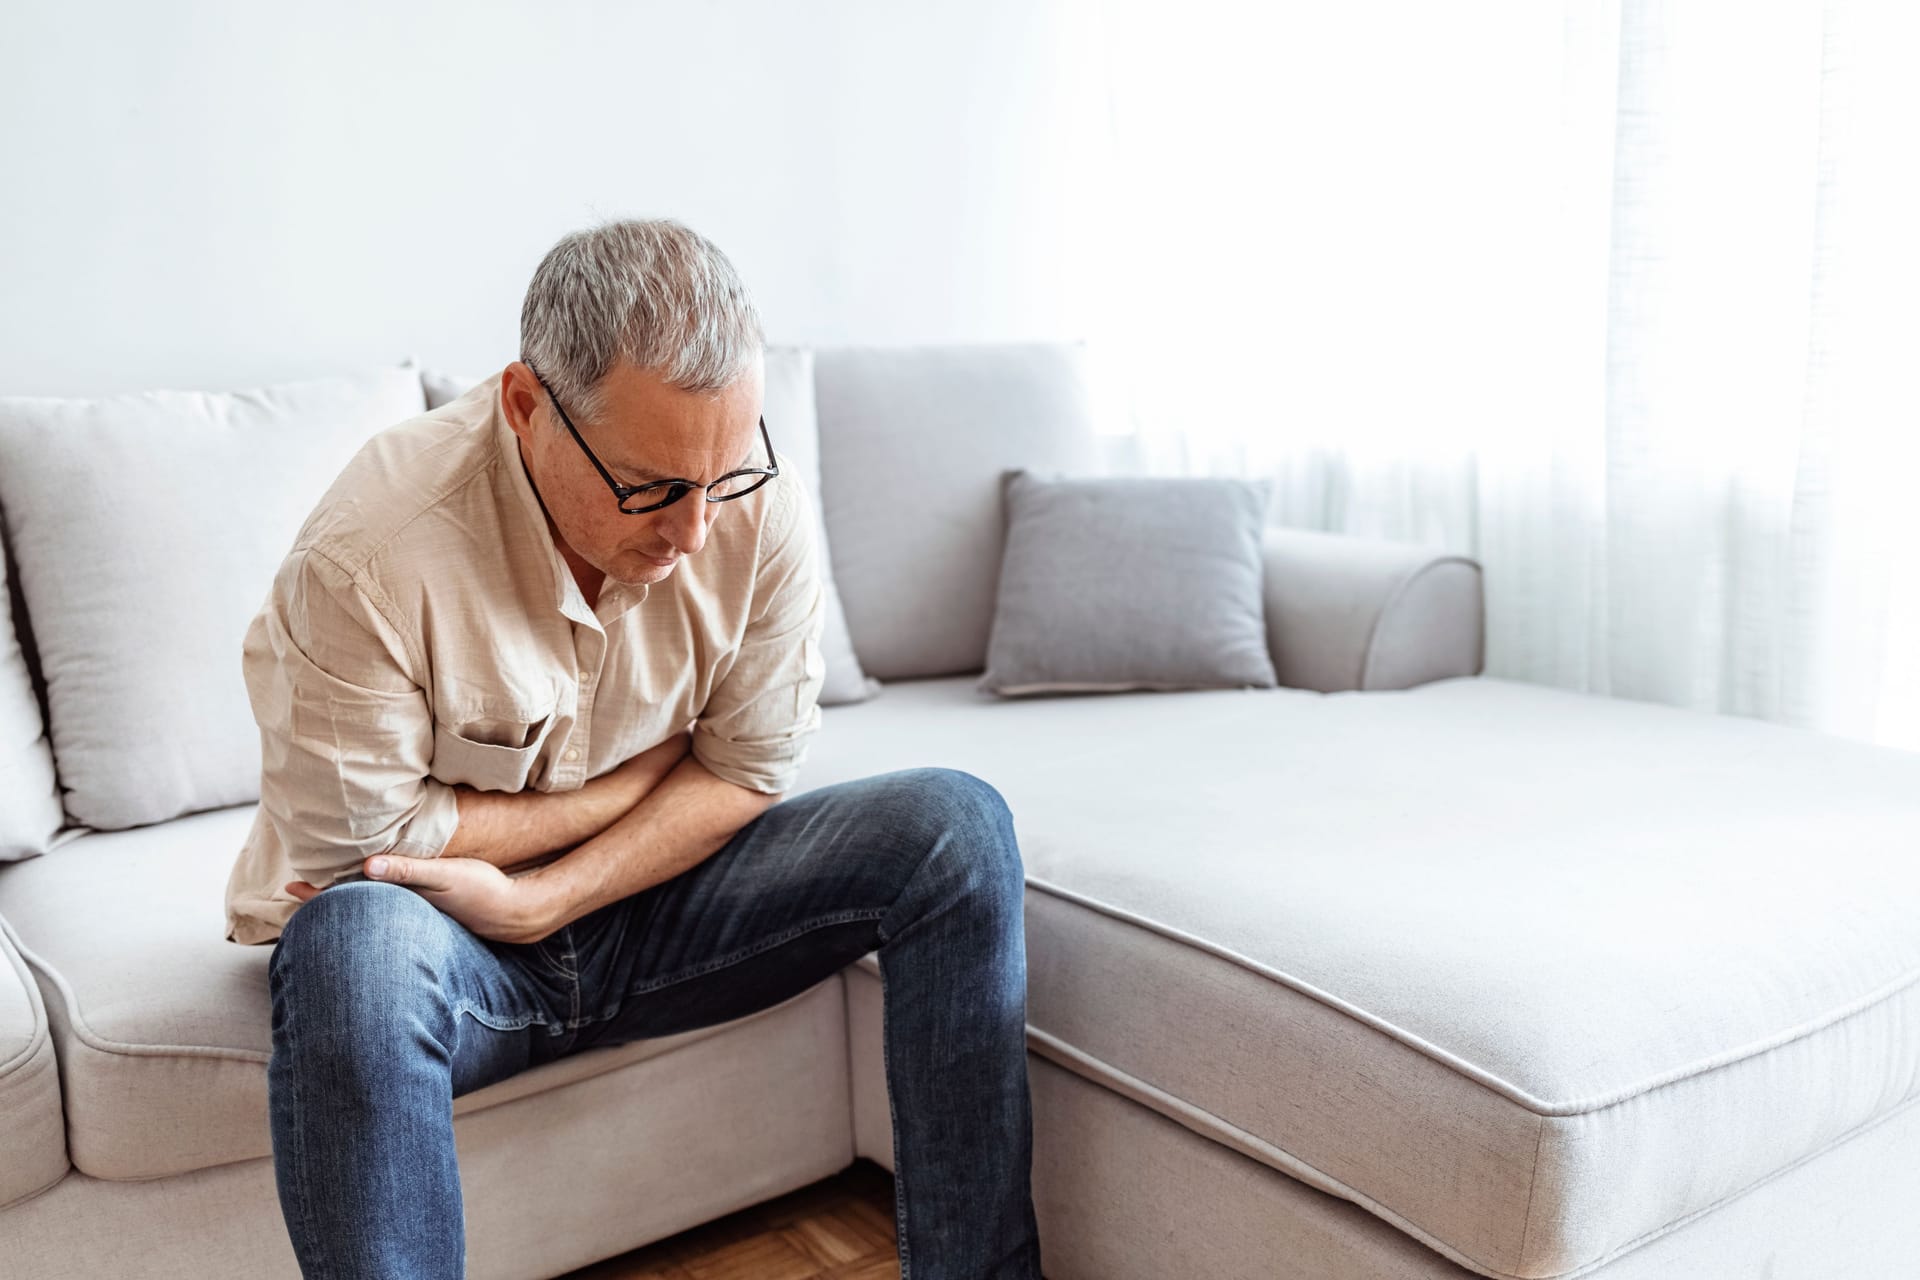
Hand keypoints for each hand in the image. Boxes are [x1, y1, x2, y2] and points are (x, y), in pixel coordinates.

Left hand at [284, 853, 553, 944]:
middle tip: (291, 892)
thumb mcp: (447, 875)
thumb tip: (367, 865)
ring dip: (344, 902)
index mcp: (400, 902)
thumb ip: (409, 869)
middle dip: (323, 901)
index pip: (349, 897)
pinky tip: (368, 893)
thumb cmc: (482, 891)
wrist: (515, 913)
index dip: (318, 894)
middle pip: (353, 908)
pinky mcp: (426, 913)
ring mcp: (414, 916)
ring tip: (320, 893)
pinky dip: (369, 900)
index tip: (289, 887)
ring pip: (369, 909)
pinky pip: (387, 907)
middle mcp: (402, 913)